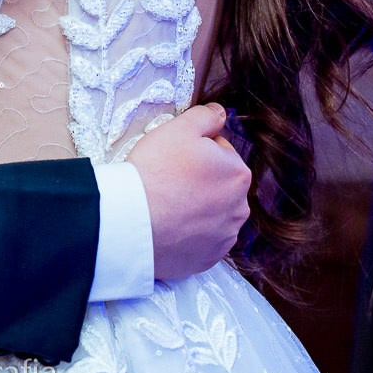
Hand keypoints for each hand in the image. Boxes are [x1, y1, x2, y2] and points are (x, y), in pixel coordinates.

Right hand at [126, 103, 251, 278]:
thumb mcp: (179, 128)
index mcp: (238, 174)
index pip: (221, 153)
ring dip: (197, 207)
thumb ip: (206, 116)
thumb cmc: (155, 171)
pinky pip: (202, 240)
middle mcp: (240, 208)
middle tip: (168, 180)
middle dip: (200, 180)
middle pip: (219, 185)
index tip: (174, 157)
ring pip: (212, 213)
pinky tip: (170, 226)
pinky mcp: (208, 259)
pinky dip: (189, 233)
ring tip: (167, 204)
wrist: (132, 222)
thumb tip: (220, 113)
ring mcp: (224, 237)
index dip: (195, 151)